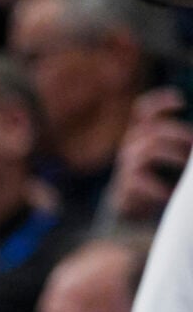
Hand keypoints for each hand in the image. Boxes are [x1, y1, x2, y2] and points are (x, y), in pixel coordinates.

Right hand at [109, 90, 191, 224]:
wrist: (134, 210)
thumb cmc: (160, 177)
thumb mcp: (168, 153)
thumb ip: (180, 142)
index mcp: (142, 133)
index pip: (143, 110)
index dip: (161, 102)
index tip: (182, 102)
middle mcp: (131, 145)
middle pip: (152, 129)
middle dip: (178, 134)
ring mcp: (126, 166)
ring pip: (148, 150)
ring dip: (174, 156)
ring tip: (188, 167)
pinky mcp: (125, 186)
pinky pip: (140, 181)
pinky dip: (158, 188)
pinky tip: (169, 194)